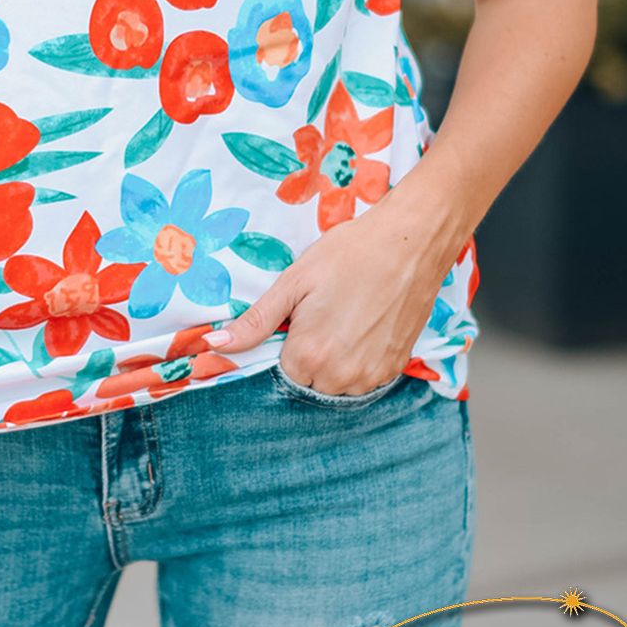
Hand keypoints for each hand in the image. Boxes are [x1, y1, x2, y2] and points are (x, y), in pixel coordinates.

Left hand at [205, 197, 458, 393]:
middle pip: (310, 381)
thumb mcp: (294, 282)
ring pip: (338, 383)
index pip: (281, 372)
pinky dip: (359, 359)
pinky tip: (365, 324)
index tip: (296, 320)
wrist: (411, 243)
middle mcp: (341, 377)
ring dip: (334, 361)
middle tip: (321, 313)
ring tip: (345, 316)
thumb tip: (214, 345)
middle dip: (308, 355)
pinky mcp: (397, 368)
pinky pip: (366, 376)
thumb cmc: (349, 254)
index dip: (285, 345)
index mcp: (309, 357)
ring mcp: (373, 376)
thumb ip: (256, 321)